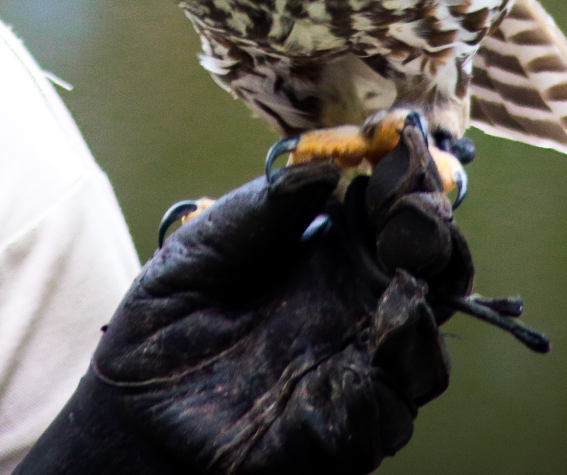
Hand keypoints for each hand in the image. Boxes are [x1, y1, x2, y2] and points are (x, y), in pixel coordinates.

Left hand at [20, 121, 471, 474]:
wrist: (133, 410)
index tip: (407, 139)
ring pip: (428, 336)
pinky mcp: (347, 427)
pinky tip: (389, 330)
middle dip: (433, 233)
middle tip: (415, 207)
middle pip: (428, 267)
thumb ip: (259, 211)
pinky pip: (394, 405)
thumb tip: (324, 168)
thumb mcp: (200, 250)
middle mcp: (356, 304)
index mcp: (330, 252)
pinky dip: (400, 366)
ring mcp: (358, 366)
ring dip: (427, 299)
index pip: (391, 208)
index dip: (407, 176)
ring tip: (404, 269)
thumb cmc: (166, 323)